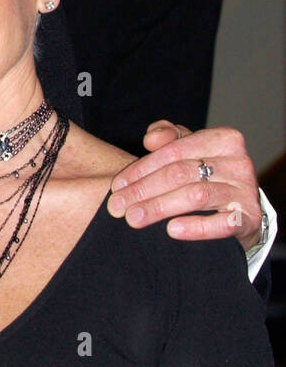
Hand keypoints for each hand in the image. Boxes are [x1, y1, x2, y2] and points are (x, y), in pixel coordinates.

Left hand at [108, 121, 261, 250]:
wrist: (240, 206)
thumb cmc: (206, 172)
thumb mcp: (187, 149)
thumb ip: (167, 137)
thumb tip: (150, 139)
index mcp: (222, 139)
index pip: (172, 152)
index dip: (140, 169)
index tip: (116, 186)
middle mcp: (237, 163)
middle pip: (179, 174)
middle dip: (143, 190)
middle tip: (117, 207)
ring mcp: (246, 191)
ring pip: (196, 195)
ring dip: (160, 207)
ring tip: (134, 219)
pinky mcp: (250, 219)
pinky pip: (223, 223)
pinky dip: (197, 227)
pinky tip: (172, 230)